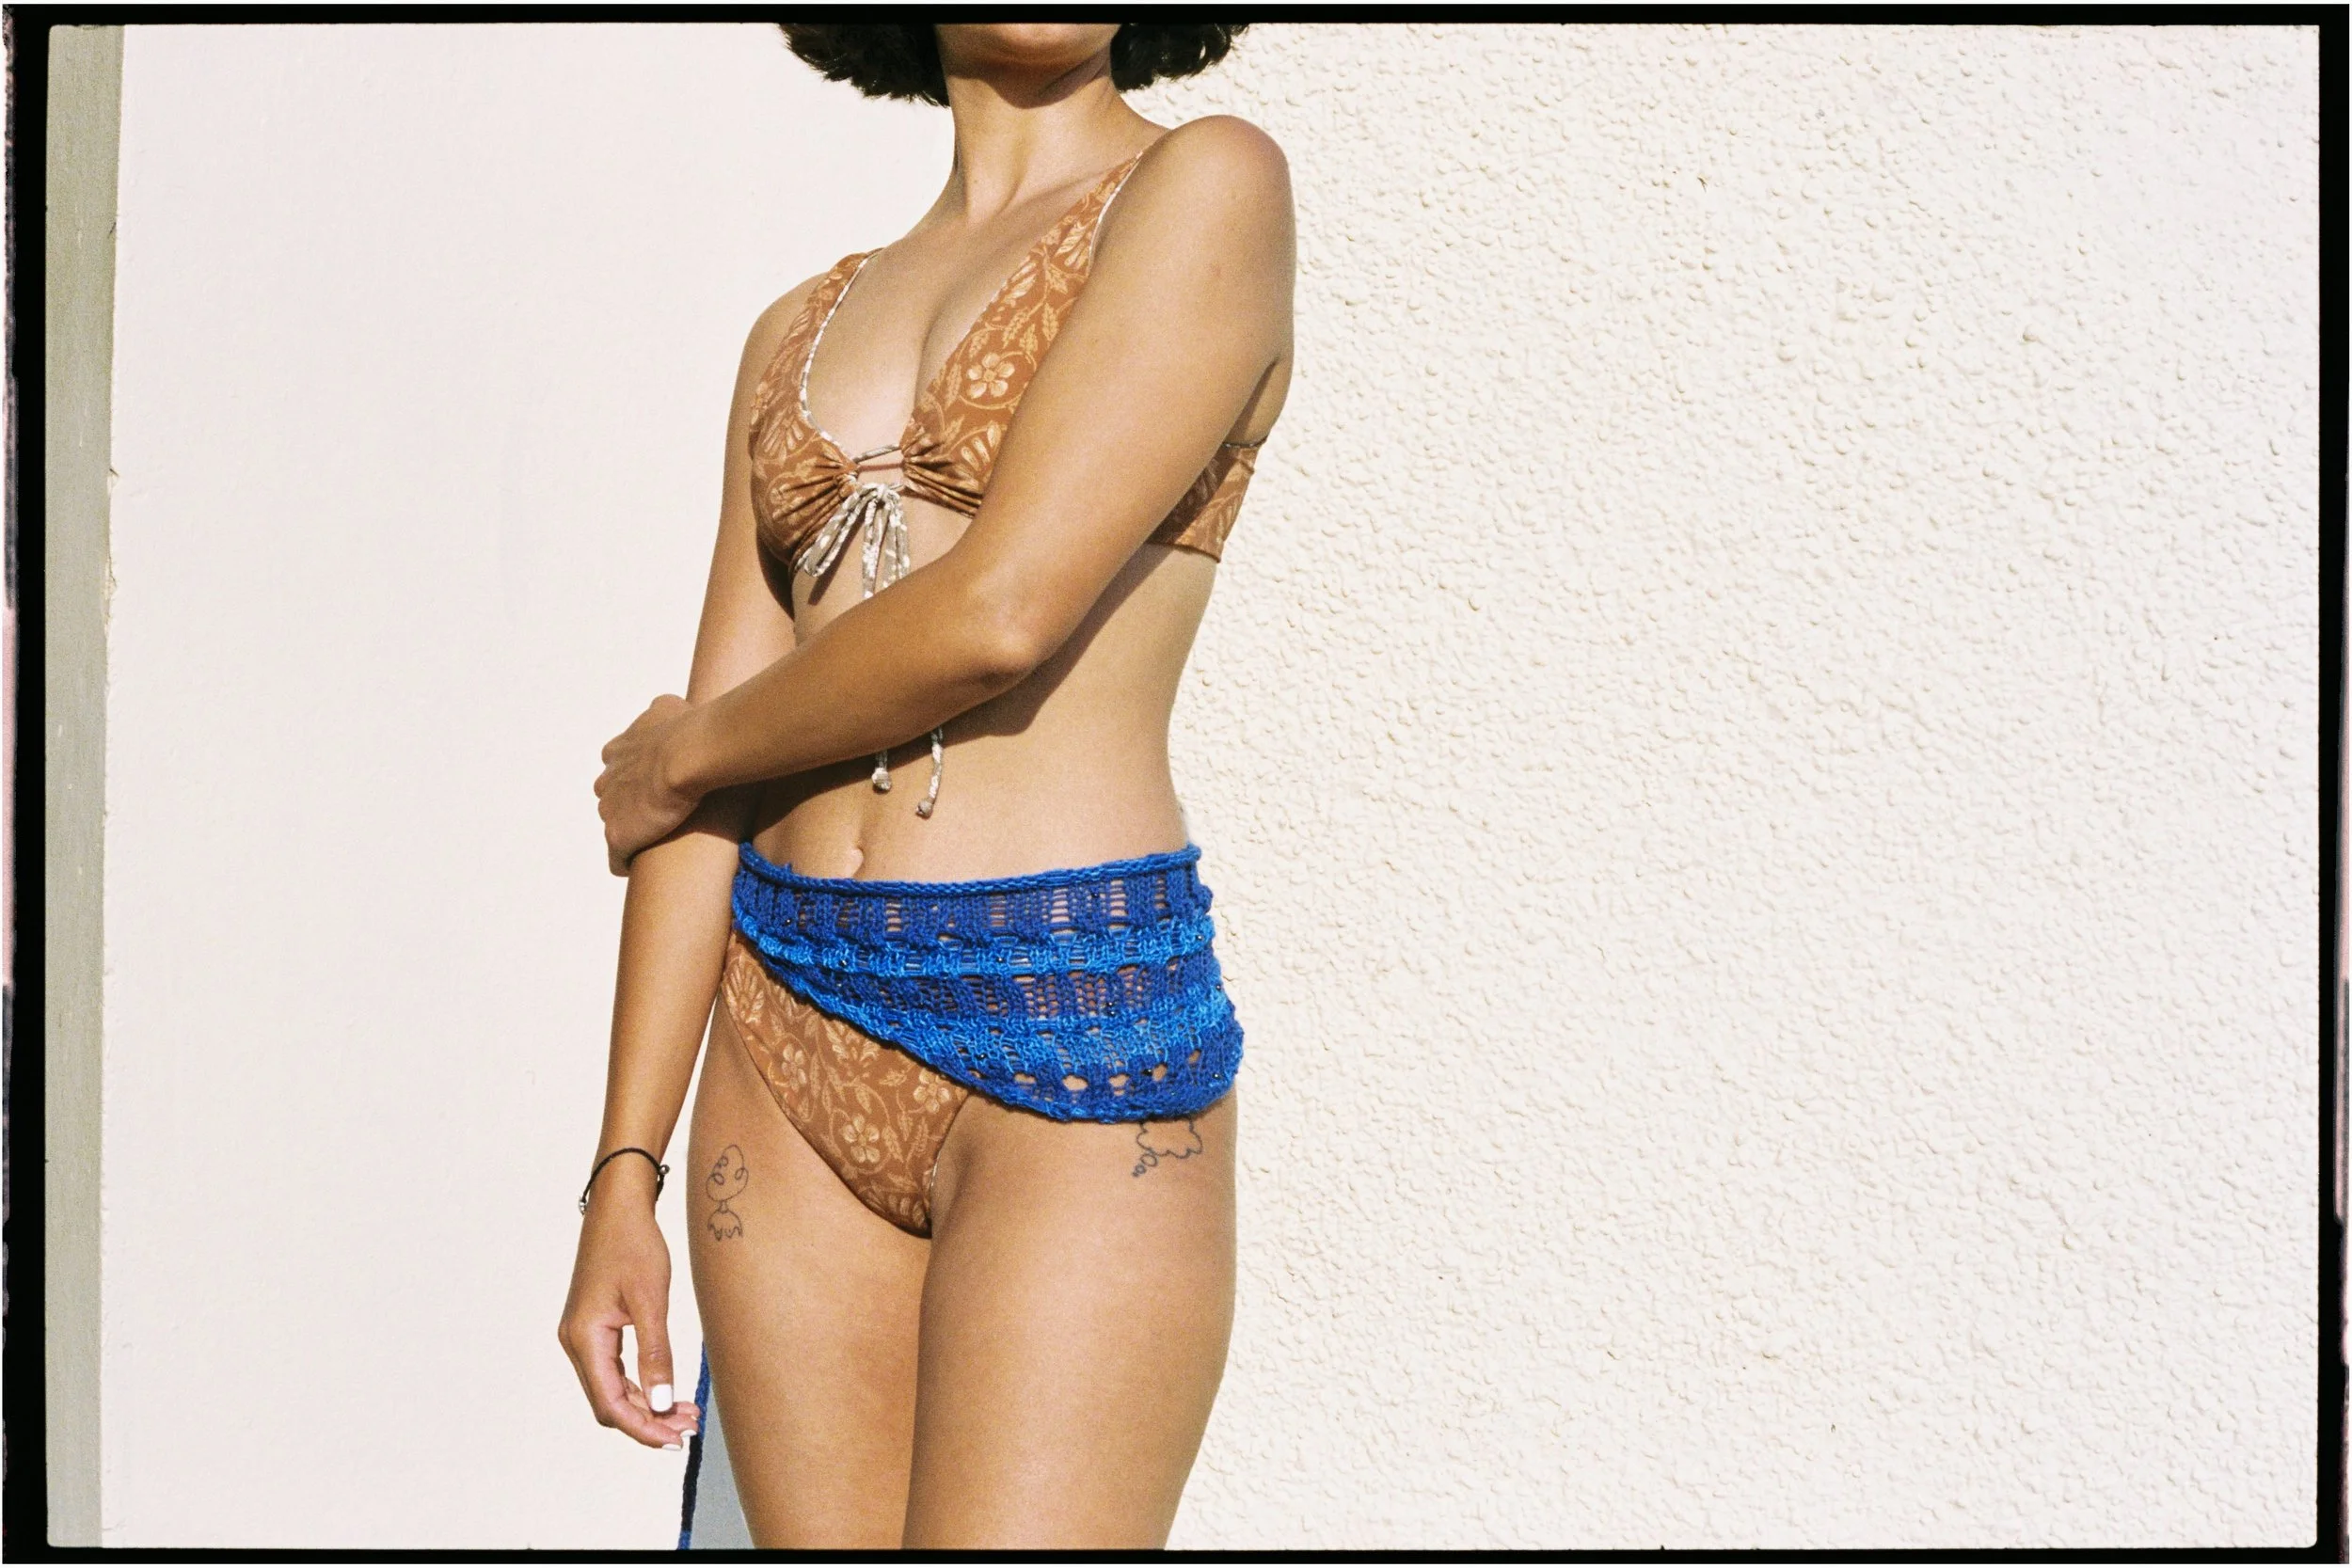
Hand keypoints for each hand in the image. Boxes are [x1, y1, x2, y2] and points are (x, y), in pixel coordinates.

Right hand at [558, 1170, 701, 1450]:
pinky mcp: (595, 1328)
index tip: (673, 1441)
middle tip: (688, 1430)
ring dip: (647, 1405)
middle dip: (648, 1420)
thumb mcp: (651, 1301)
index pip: (610, 1404)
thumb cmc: (633, 1245)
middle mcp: (576, 1342)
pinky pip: (614, 1370)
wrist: (619, 1207)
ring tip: (686, 1415)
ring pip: (612, 1388)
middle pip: (609, 1402)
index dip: (642, 1428)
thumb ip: (656, 1354)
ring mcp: (583, 1336)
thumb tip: (664, 1403)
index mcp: (584, 1338)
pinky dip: (640, 1385)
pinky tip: (668, 1392)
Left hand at [596, 695, 699, 875]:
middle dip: (633, 805)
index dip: (640, 778)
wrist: (687, 755)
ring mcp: (609, 809)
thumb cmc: (686, 729)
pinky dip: (628, 861)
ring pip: (616, 826)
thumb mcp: (669, 706)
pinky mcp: (618, 837)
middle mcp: (607, 779)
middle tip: (665, 813)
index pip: (619, 767)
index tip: (661, 785)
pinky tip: (645, 865)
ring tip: (661, 842)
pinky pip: (617, 859)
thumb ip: (661, 710)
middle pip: (613, 798)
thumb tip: (669, 708)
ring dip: (635, 833)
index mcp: (617, 751)